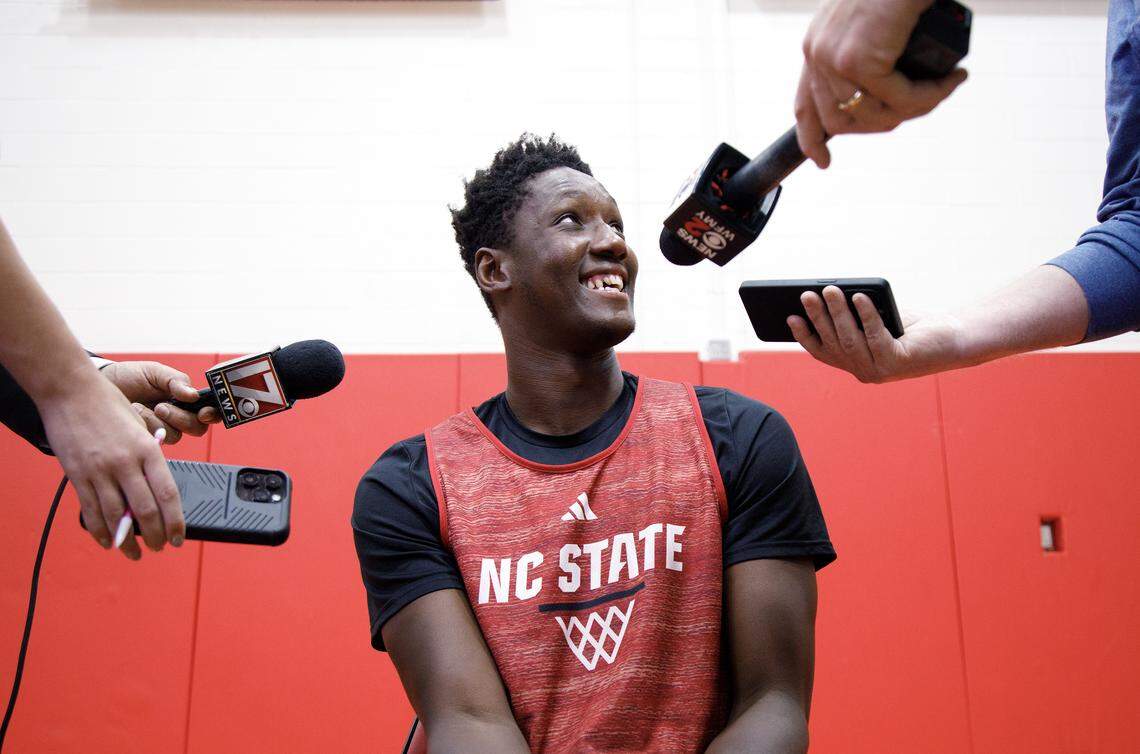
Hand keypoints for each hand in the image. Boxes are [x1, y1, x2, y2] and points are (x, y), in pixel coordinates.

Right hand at [36, 369, 183, 559]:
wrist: (71, 390)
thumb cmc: (109, 405)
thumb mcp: (141, 427)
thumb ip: (148, 457)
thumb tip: (154, 488)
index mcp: (148, 449)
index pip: (168, 494)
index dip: (175, 522)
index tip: (178, 538)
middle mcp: (126, 462)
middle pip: (145, 510)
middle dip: (155, 535)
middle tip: (159, 548)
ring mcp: (99, 470)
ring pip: (116, 516)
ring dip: (126, 540)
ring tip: (134, 553)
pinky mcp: (77, 474)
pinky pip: (90, 510)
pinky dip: (99, 530)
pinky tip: (106, 541)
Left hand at [100, 360, 218, 443]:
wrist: (102, 384)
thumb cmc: (129, 376)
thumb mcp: (154, 372)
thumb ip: (176, 381)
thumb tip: (194, 395)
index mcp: (185, 399)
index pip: (208, 410)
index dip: (212, 414)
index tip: (203, 412)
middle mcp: (177, 415)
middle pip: (197, 428)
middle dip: (181, 418)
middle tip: (161, 407)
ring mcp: (162, 428)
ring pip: (176, 435)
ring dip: (159, 422)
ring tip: (140, 408)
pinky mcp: (147, 438)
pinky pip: (156, 440)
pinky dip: (145, 426)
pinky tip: (134, 414)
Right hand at [787, 286, 963, 382]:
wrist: (953, 337)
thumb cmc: (912, 327)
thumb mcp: (875, 319)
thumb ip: (853, 316)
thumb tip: (829, 296)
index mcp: (855, 363)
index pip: (823, 352)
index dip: (805, 336)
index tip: (791, 317)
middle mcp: (864, 372)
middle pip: (834, 343)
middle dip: (818, 317)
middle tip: (807, 295)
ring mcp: (880, 370)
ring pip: (851, 340)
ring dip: (838, 313)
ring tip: (831, 290)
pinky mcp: (898, 363)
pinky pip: (876, 335)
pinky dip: (866, 314)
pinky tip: (860, 296)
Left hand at [795, 0, 967, 167]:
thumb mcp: (877, 21)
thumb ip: (869, 54)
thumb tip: (887, 95)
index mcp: (816, 45)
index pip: (805, 105)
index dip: (813, 138)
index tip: (824, 162)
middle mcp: (817, 52)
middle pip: (843, 120)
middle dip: (886, 122)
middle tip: (925, 102)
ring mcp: (834, 58)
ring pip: (874, 114)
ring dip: (916, 108)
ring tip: (945, 85)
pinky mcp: (858, 59)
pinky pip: (899, 99)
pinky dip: (930, 96)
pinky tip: (952, 79)